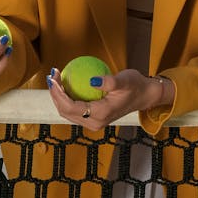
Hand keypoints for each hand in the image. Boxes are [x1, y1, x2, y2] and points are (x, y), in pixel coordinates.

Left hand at [46, 67, 173, 129]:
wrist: (144, 96)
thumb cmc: (135, 85)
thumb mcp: (125, 80)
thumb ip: (109, 81)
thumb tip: (91, 80)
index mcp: (100, 114)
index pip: (71, 107)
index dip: (58, 93)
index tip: (54, 77)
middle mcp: (94, 122)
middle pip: (65, 111)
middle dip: (55, 95)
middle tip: (52, 75)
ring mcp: (93, 122)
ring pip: (68, 112)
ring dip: (59, 97)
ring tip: (56, 78)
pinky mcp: (93, 118)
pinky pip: (74, 109)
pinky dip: (67, 98)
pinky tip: (66, 84)